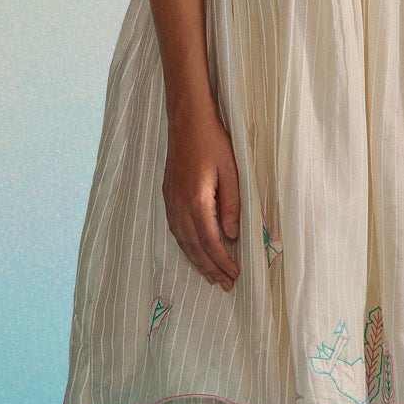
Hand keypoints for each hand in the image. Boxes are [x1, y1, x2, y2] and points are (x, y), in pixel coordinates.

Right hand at [164, 108, 241, 290]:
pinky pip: (175, 230)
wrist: (187, 119)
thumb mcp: (231, 171)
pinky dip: (186, 246)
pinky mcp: (168, 196)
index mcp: (196, 200)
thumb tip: (232, 235)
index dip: (223, 261)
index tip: (235, 274)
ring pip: (182, 241)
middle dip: (210, 268)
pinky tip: (194, 252)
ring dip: (197, 261)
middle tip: (225, 284)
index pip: (210, 241)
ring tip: (211, 276)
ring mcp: (170, 201)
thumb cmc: (213, 141)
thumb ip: (232, 205)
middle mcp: (179, 205)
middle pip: (194, 247)